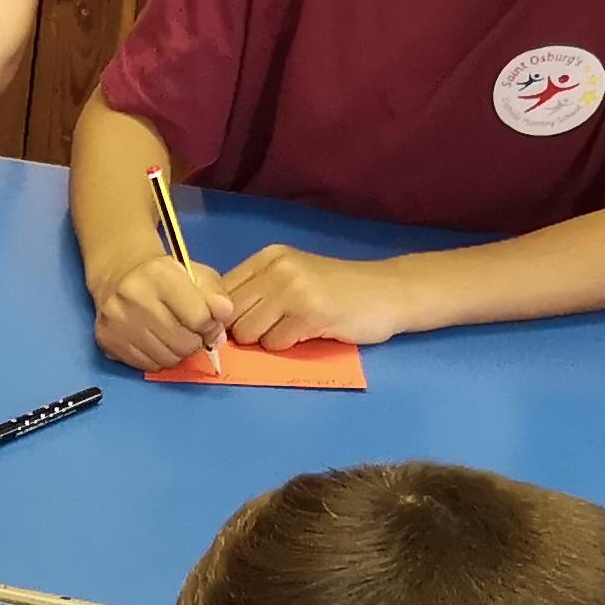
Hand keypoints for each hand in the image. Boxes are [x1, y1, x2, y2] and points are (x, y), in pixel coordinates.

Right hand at [92, 248, 237, 371]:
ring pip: (166, 359)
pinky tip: (155, 341)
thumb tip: (222, 323)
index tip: (208, 324)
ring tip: (172, 336)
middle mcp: (134, 297)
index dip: (210, 327)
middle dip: (194, 342)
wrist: (119, 273)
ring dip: (176, 353)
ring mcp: (117, 321)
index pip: (198, 318)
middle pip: (183, 344)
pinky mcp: (106, 340)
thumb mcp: (196, 275)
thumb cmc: (164, 276)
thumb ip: (216, 298)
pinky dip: (157, 358)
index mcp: (160, 274)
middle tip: (191, 332)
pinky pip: (146, 366)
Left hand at [223, 245, 419, 348]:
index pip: (219, 291)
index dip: (224, 316)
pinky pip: (274, 344)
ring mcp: (293, 288)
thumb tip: (215, 322)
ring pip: (248, 333)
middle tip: (275, 329)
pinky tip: (310, 332)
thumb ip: (257, 293)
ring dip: (267, 340)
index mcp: (268, 258)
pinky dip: (288, 346)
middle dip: (244, 331)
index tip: (243, 326)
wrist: (389, 293)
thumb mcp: (293, 279)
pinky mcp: (309, 313)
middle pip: (229, 315)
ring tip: (295, 328)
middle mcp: (276, 268)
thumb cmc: (338, 292)